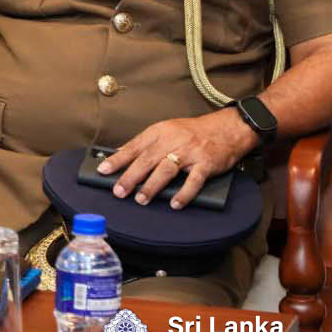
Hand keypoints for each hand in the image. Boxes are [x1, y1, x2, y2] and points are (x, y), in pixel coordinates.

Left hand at [98, 108, 258, 208]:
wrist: (228, 128)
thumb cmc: (193, 132)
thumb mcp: (167, 130)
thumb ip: (146, 143)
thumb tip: (120, 153)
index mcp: (160, 131)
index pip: (134, 146)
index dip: (117, 159)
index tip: (103, 171)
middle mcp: (173, 140)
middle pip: (147, 159)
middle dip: (130, 176)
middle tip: (118, 191)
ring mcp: (190, 152)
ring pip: (167, 169)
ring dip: (152, 186)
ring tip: (140, 199)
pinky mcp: (206, 164)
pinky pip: (194, 180)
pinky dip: (184, 193)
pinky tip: (175, 204)